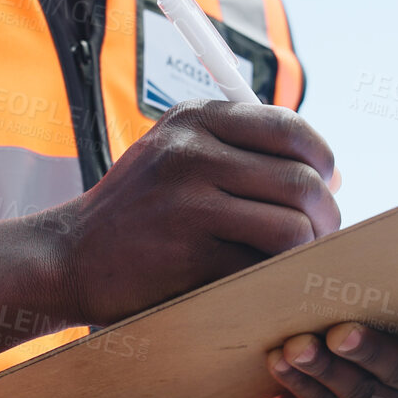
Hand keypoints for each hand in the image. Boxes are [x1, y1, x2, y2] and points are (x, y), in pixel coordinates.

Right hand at [0, 100, 337, 361]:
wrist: (66, 258)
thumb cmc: (137, 212)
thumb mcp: (177, 155)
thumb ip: (241, 152)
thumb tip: (331, 174)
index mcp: (194, 118)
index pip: (291, 128)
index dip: (322, 161)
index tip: (322, 186)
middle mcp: (191, 152)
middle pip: (301, 180)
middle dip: (325, 216)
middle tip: (321, 236)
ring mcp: (189, 204)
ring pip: (292, 227)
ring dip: (307, 252)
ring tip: (293, 261)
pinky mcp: (189, 255)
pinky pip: (263, 266)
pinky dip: (275, 277)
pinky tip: (264, 279)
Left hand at [246, 304, 397, 397]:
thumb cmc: (352, 345)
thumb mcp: (371, 323)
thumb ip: (372, 305)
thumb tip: (342, 269)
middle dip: (370, 350)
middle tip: (340, 332)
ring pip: (362, 392)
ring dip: (325, 367)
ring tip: (296, 346)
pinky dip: (302, 382)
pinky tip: (280, 361)